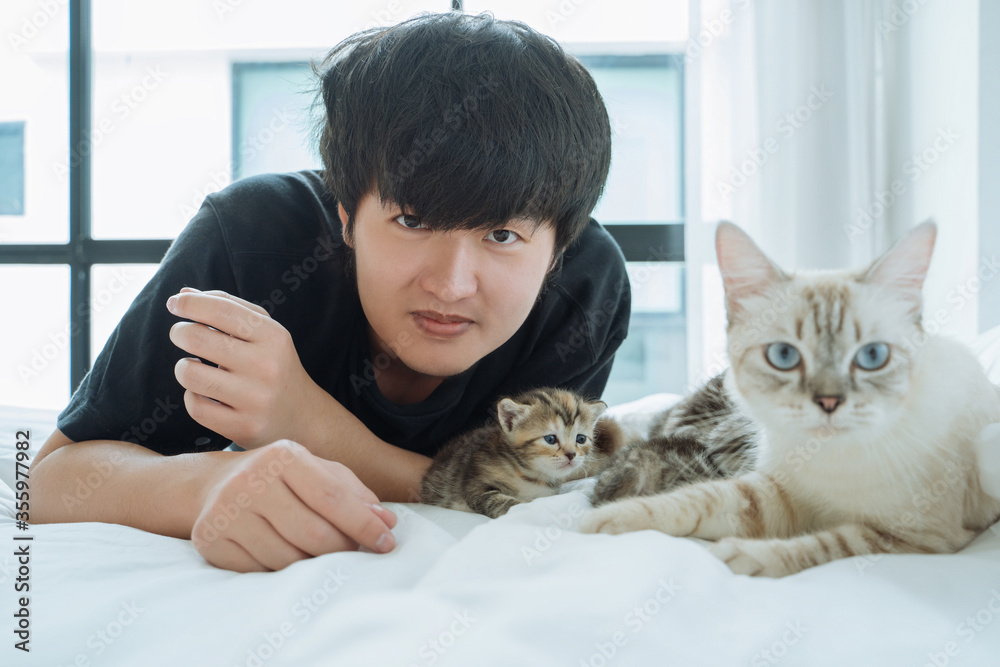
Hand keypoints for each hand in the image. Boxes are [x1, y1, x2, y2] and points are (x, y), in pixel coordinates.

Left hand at [167, 287, 326, 448]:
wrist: (303, 418)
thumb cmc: (275, 366)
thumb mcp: (265, 333)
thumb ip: (228, 308)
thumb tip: (183, 295)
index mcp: (274, 337)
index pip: (221, 310)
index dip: (190, 304)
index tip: (174, 304)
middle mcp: (267, 366)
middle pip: (198, 338)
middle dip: (180, 333)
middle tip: (182, 335)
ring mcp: (255, 399)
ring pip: (190, 374)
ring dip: (184, 368)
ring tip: (195, 367)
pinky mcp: (243, 427)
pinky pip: (196, 406)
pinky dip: (193, 397)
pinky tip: (206, 394)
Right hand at [194, 439, 397, 571]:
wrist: (213, 485)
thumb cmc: (279, 479)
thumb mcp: (317, 472)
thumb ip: (354, 494)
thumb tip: (387, 521)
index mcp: (283, 456)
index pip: (332, 498)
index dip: (364, 525)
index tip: (386, 543)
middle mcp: (251, 480)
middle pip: (312, 534)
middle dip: (341, 549)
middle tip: (353, 552)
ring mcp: (226, 511)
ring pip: (287, 559)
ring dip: (312, 564)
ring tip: (318, 554)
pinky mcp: (209, 540)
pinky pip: (260, 572)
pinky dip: (280, 572)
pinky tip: (284, 556)